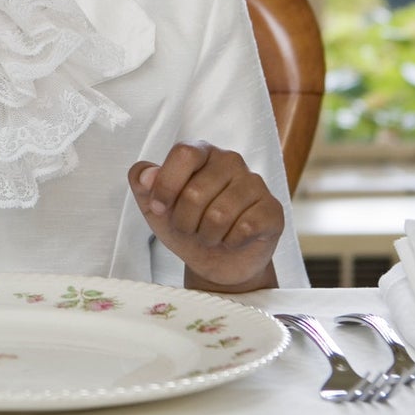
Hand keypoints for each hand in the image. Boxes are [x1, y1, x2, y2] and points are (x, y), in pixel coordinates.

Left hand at [128, 142, 281, 291]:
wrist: (218, 261)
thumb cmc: (187, 226)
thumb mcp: (155, 206)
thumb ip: (142, 183)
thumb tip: (146, 175)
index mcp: (201, 153)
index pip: (183, 154)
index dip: (166, 186)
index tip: (159, 208)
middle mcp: (230, 160)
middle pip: (195, 192)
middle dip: (184, 222)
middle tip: (190, 229)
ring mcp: (255, 182)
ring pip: (219, 215)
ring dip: (207, 236)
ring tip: (210, 236)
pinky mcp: (272, 209)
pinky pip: (245, 228)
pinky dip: (230, 242)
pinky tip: (232, 240)